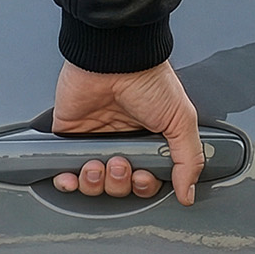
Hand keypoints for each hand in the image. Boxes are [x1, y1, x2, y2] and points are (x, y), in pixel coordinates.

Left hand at [51, 59, 204, 205]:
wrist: (114, 60)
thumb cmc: (149, 80)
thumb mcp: (180, 118)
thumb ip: (189, 158)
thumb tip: (188, 193)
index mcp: (148, 139)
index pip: (145, 179)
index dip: (142, 186)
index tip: (142, 177)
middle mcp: (122, 142)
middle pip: (118, 185)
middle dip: (118, 182)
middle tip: (120, 163)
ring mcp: (95, 139)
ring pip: (92, 183)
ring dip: (94, 183)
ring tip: (97, 164)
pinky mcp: (70, 136)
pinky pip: (65, 170)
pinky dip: (67, 181)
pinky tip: (73, 177)